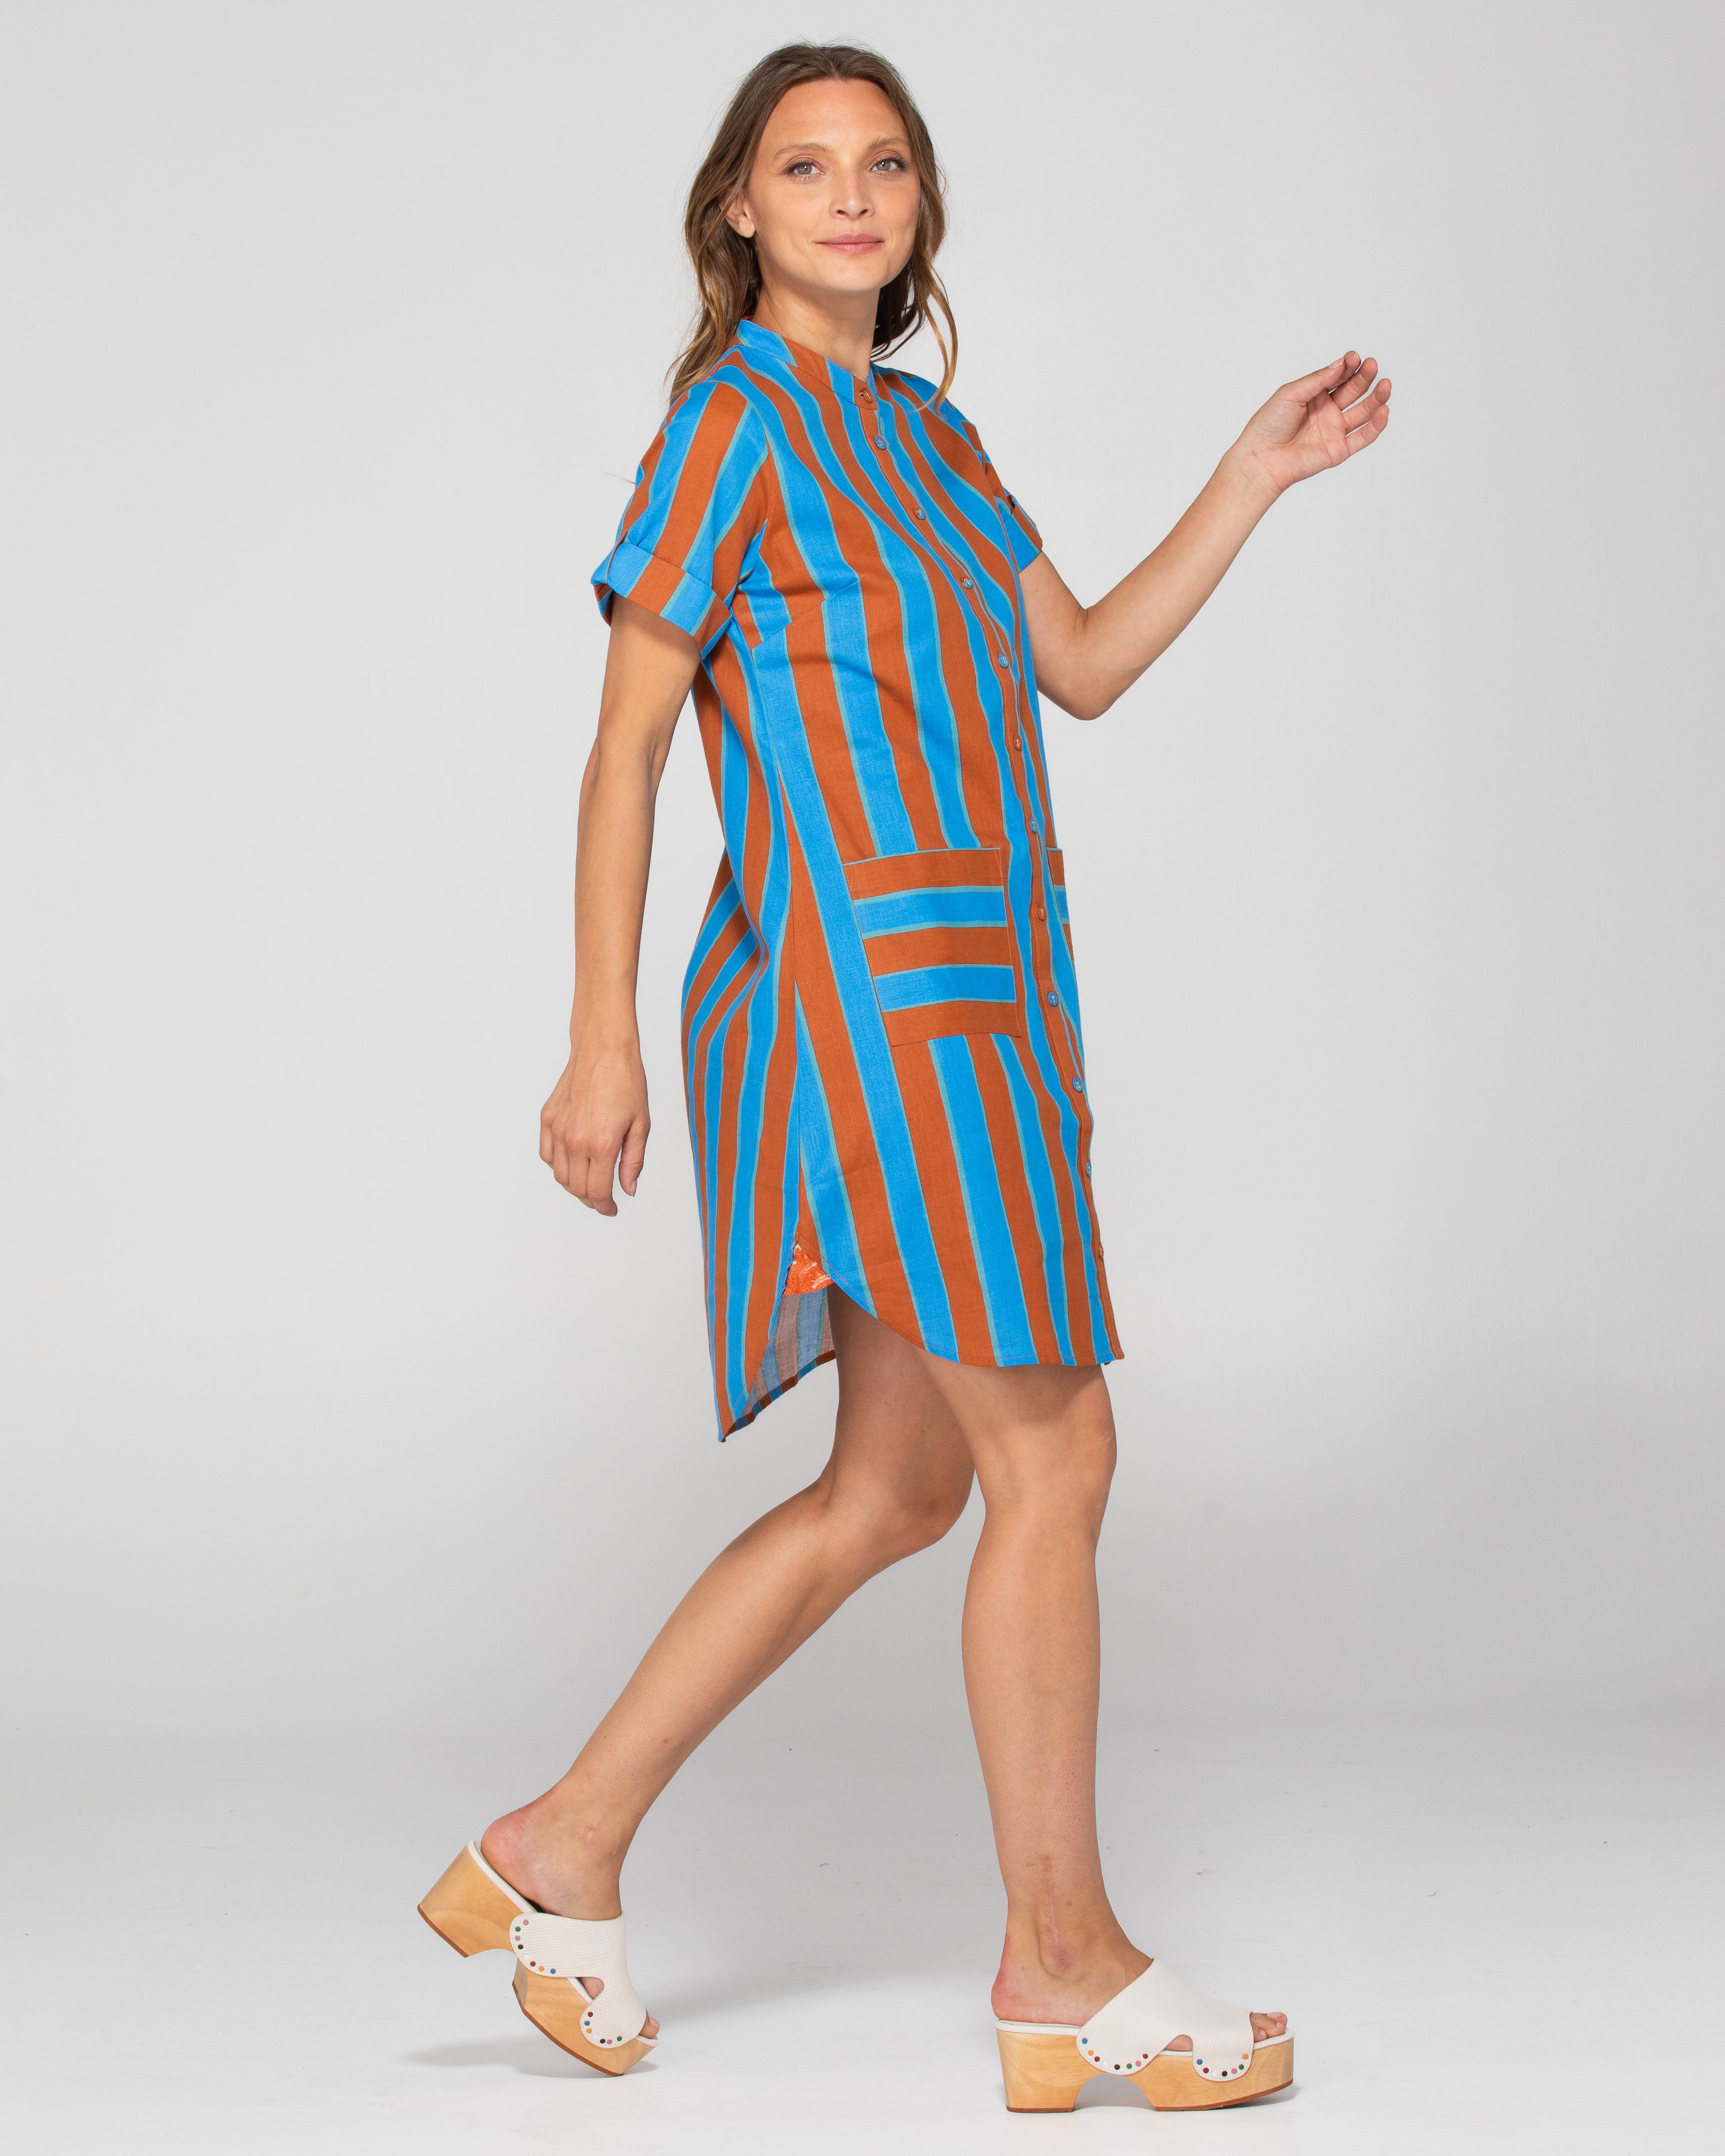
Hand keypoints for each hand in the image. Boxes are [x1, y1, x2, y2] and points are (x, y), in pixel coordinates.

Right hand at [539, 1029, 649, 1215]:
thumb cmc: (626, 1081)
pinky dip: (557, 1166)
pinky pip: (547, 1154)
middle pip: (577, 1188)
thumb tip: (628, 1189)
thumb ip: (633, 1161)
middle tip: (603, 1199)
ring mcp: (558, 1129)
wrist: (603, 1050)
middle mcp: (575, 1140)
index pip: (597, 1191)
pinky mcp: (547, 1118)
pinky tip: (572, 1162)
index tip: (611, 1209)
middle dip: (591, 1199)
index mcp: (602, 1144)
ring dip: (574, 1186)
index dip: (605, 1206)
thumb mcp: (641, 1124)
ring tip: (589, 1182)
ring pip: (559, 1175)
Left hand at [1235, 352, 1391, 497]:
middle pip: (1353, 391)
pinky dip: (1375, 425)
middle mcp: (1327, 411)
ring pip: (1362, 412)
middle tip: (1372, 366)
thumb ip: (1317, 380)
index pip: (1338, 377)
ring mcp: (1334, 430)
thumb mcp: (1291, 394)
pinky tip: (1383, 411)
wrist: (1261, 459)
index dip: (1348, 366)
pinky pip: (1363, 437)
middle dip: (1364, 377)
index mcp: (1314, 395)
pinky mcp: (1339, 450)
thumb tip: (1341, 364)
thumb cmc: (1268, 425)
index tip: (1354, 358)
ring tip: (1385, 385)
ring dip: (1376, 398)